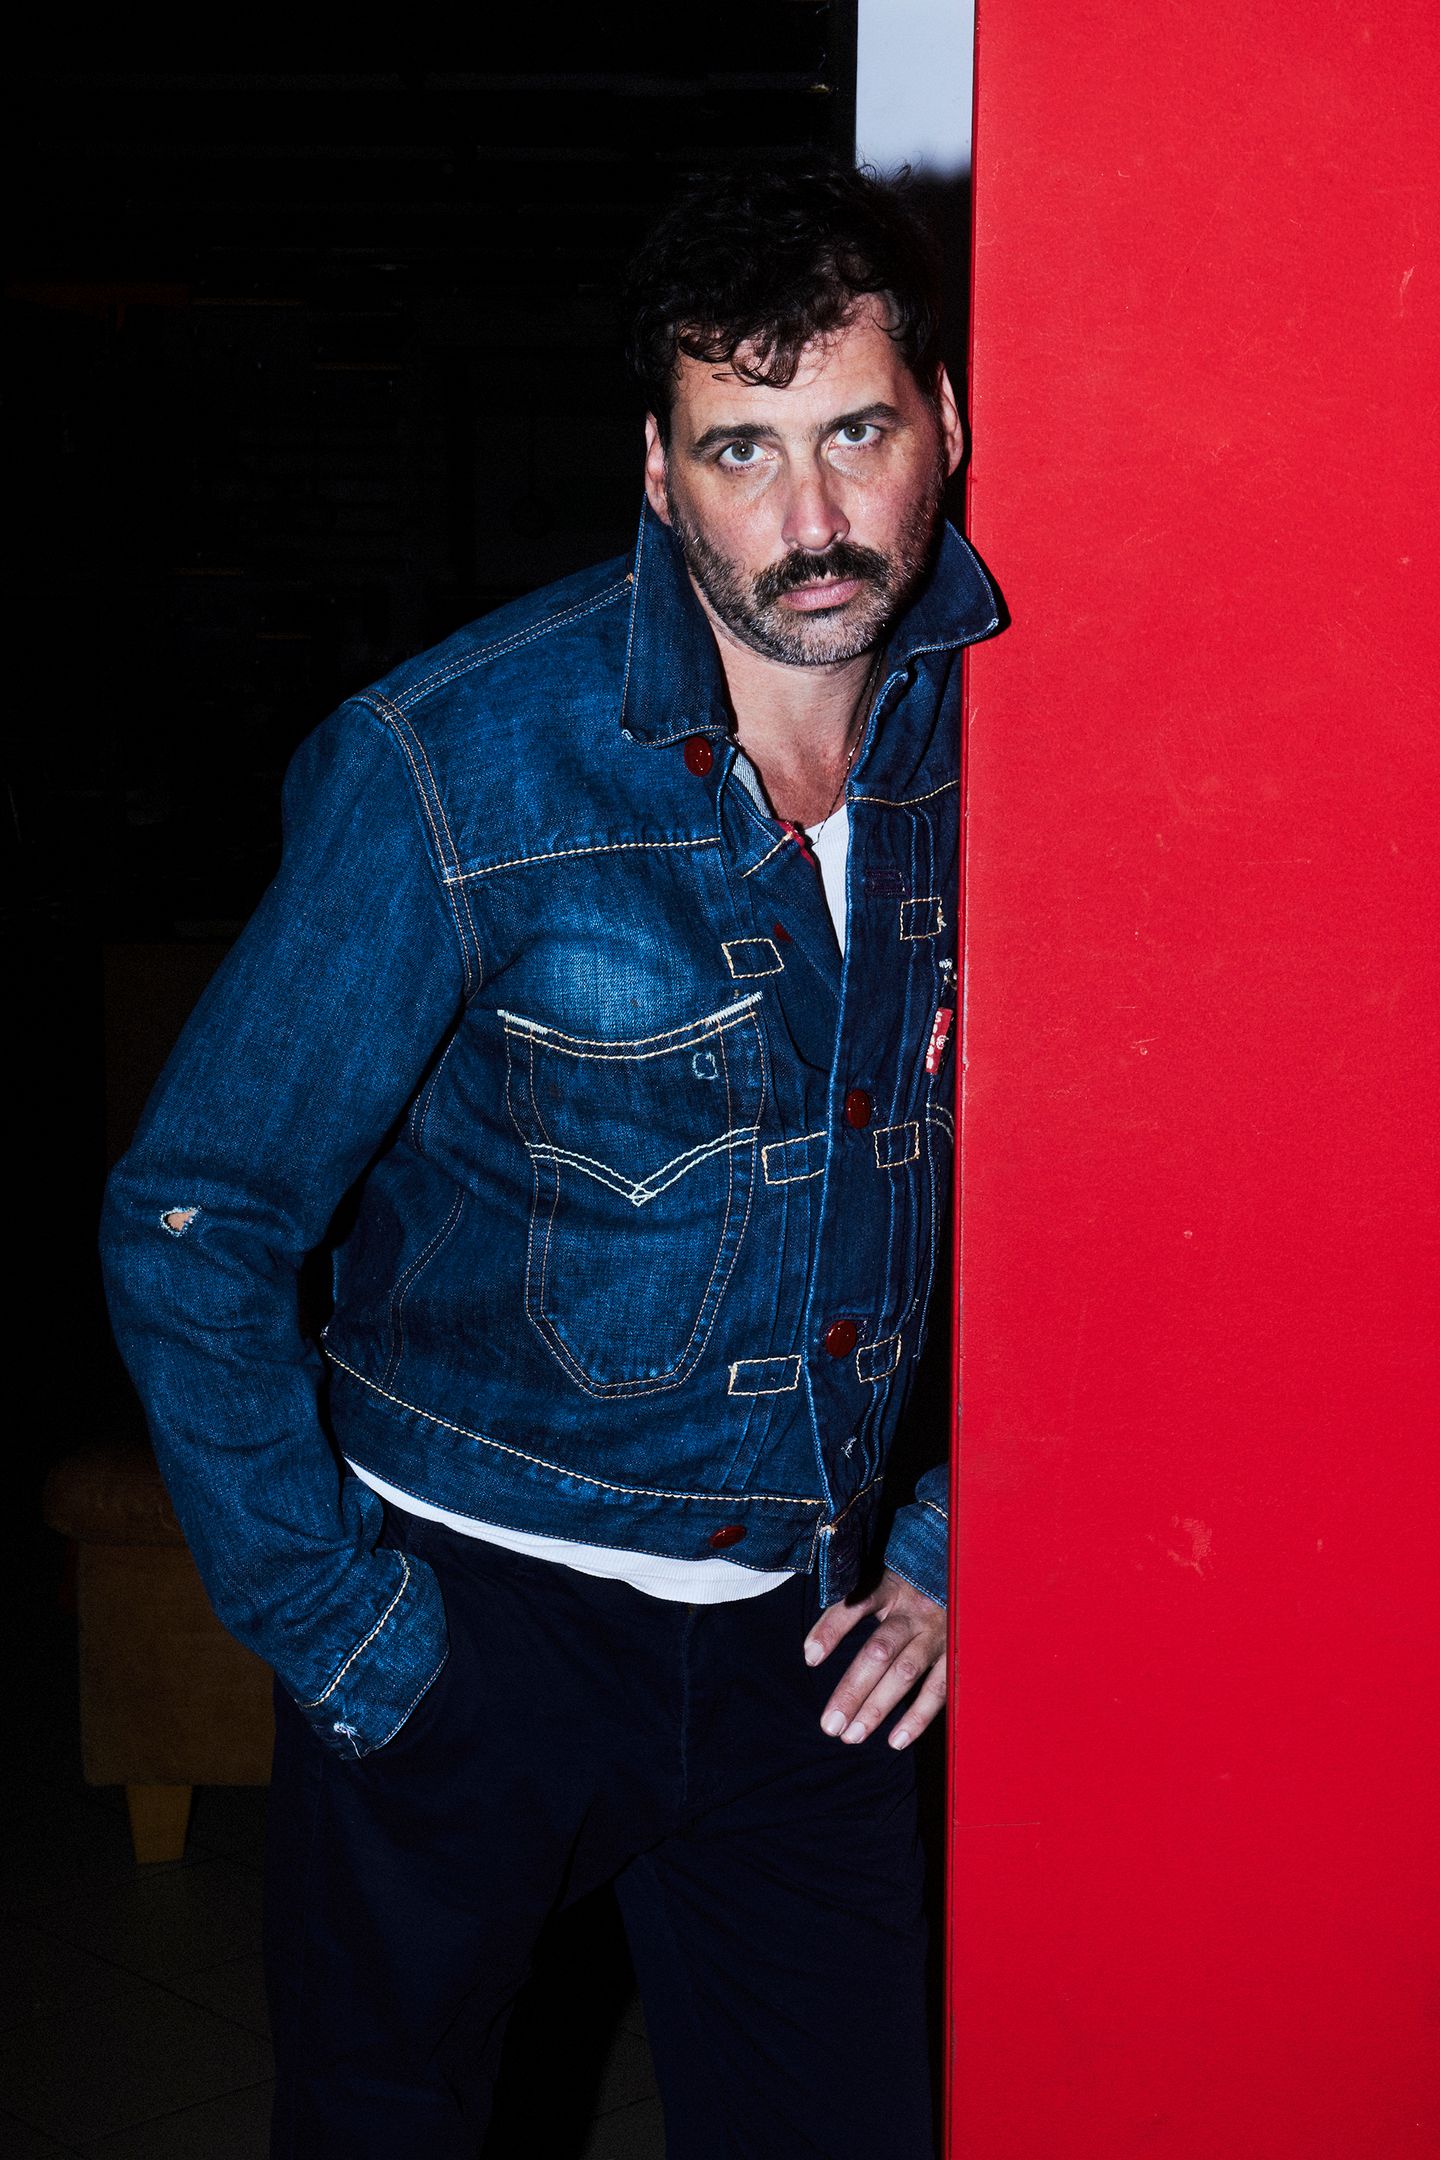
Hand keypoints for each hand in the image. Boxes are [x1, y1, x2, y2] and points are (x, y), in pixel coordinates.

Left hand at [803, 1569, 946, 1749]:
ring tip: (852, 1735)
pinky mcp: (955, 1654)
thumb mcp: (884, 1584)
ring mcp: (937, 1634)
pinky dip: (918, 1717)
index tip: (810, 1657)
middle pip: (879, 1651)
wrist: (966, 1580)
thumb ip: (853, 1604)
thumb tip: (812, 1650)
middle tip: (830, 1724)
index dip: (832, 1629)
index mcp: (890, 1588)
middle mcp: (914, 1611)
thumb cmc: (911, 1589)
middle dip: (852, 1690)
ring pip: (905, 1674)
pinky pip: (937, 1689)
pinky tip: (896, 1739)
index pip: (855, 1605)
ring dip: (878, 1708)